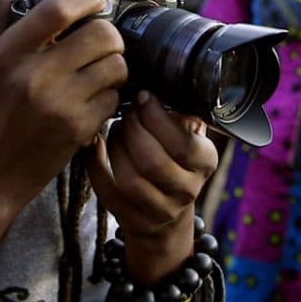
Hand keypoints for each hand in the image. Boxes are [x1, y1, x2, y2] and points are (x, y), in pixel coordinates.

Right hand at [0, 0, 127, 213]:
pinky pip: (114, 98)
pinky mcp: (78, 129)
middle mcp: (33, 75)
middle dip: (111, 35)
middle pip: (101, 34)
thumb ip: (8, 16)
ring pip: (116, 65)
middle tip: (104, 43)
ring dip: (115, 66)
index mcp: (9, 52)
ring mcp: (58, 103)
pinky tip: (93, 102)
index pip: (57, 10)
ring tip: (100, 74)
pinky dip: (110, 97)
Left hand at [88, 91, 218, 282]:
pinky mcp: (134, 221)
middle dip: (132, 130)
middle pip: (152, 161)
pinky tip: (95, 145)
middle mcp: (187, 190)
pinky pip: (108, 192)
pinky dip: (95, 165)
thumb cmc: (174, 158)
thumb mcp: (188, 135)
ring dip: (115, 147)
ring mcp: (161, 210)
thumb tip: (161, 80)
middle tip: (125, 113)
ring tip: (114, 129)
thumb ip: (180, 112)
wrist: (167, 214)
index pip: (182, 143)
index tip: (143, 98)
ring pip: (130, 179)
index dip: (157, 117)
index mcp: (205, 162)